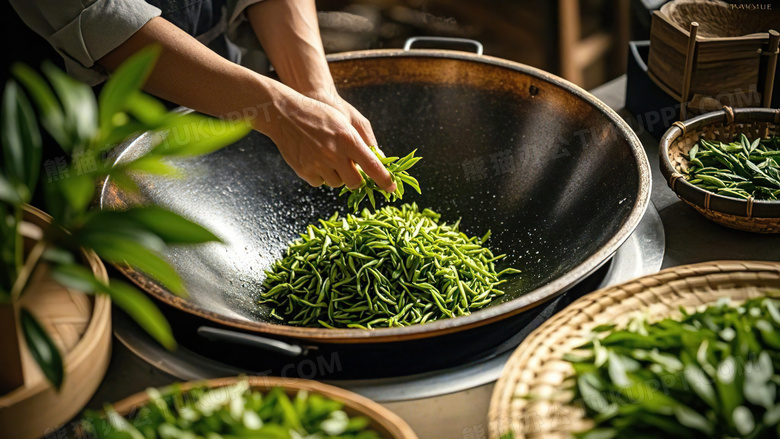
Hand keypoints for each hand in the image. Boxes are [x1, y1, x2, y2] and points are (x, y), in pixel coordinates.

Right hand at [261, 90, 395, 191]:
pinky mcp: (304, 170)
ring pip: (336, 184)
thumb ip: (361, 141)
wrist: (284, 113)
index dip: (384, 179)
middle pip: (355, 182)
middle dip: (356, 179)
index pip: (372, 165)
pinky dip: (320, 175)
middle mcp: (334, 154)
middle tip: (351, 169)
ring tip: (328, 157)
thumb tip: (376, 160)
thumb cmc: (319, 114)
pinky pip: (319, 183)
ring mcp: (318, 164)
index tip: (392, 188)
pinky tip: (314, 159)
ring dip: (337, 175)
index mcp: (348, 139)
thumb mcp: (344, 121)